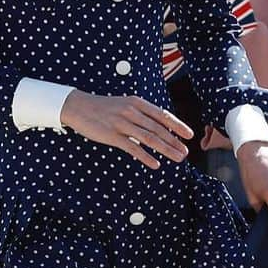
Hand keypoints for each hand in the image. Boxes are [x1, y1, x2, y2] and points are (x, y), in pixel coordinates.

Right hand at [60, 91, 192, 168]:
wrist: (78, 107)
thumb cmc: (103, 107)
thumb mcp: (124, 104)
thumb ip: (141, 114)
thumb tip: (158, 126)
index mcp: (137, 103)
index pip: (162, 115)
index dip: (178, 125)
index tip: (189, 135)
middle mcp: (132, 112)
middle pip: (158, 129)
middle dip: (174, 141)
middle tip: (186, 152)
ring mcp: (122, 124)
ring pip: (149, 138)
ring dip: (166, 149)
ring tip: (177, 158)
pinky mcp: (112, 135)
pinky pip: (133, 148)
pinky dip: (146, 157)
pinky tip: (155, 164)